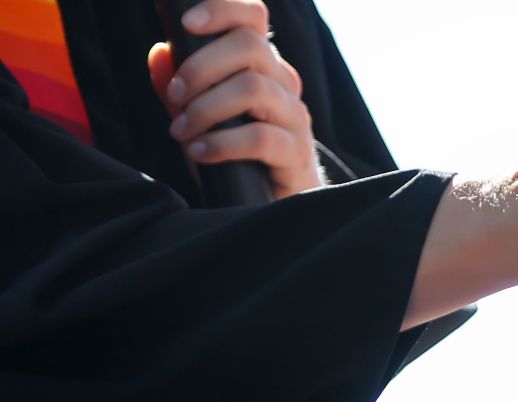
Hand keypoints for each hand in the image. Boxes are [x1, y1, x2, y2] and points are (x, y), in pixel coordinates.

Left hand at [147, 0, 321, 198]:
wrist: (274, 205)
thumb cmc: (237, 156)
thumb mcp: (202, 117)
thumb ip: (181, 88)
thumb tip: (160, 53)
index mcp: (262, 66)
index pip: (253, 18)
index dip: (223, 9)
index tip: (186, 22)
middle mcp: (284, 84)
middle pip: (250, 47)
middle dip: (201, 67)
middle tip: (175, 95)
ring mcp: (294, 118)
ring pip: (254, 88)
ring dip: (206, 108)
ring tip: (181, 131)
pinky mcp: (296, 153)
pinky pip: (260, 137)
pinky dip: (221, 144)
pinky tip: (199, 153)